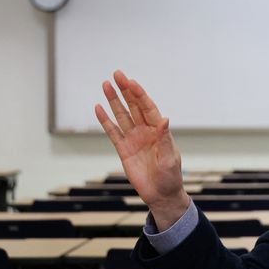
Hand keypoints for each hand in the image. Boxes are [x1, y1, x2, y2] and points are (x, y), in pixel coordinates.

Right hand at [95, 70, 189, 229]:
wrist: (161, 194)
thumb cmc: (170, 176)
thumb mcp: (170, 157)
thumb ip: (164, 138)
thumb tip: (165, 119)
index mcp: (159, 130)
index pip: (148, 107)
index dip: (140, 94)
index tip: (131, 82)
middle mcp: (146, 131)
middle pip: (133, 106)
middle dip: (125, 90)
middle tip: (117, 74)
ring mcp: (134, 138)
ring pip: (122, 115)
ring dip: (114, 100)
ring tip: (105, 85)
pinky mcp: (123, 149)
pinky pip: (112, 132)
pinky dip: (105, 121)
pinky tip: (98, 108)